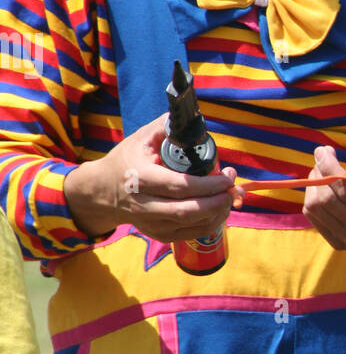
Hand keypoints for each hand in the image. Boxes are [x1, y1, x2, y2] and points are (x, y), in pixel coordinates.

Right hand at [65, 115, 241, 241]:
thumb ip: (167, 127)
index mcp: (140, 178)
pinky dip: (211, 223)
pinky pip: (192, 234)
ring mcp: (152, 224)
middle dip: (218, 201)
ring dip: (219, 212)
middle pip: (188, 210)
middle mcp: (145, 205)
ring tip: (231, 196)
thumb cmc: (126, 161)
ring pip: (192, 225)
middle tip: (234, 188)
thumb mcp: (141, 139)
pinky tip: (220, 209)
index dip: (208, 184)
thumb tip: (192, 118)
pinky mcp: (159, 234)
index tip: (227, 175)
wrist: (103, 192)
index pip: (179, 186)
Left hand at [303, 146, 345, 264]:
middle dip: (318, 173)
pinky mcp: (340, 244)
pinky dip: (313, 198)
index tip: (324, 150)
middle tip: (323, 158)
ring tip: (325, 172)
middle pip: (327, 199)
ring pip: (315, 209)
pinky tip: (326, 188)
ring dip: (313, 184)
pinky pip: (314, 217)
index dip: (329, 167)